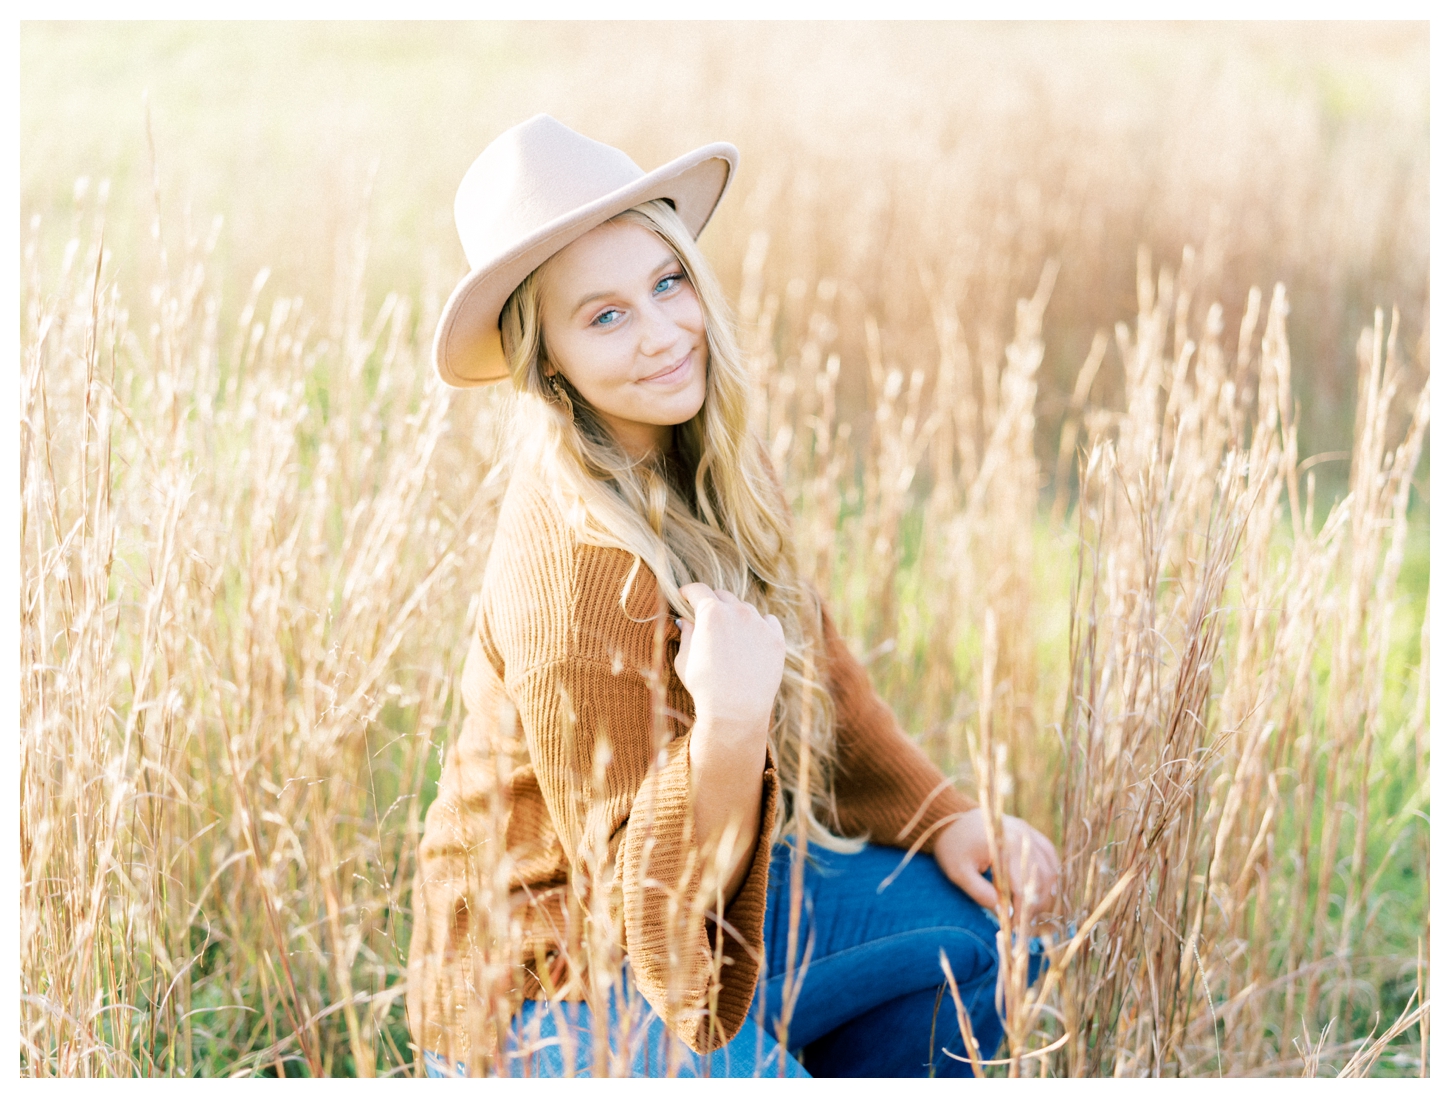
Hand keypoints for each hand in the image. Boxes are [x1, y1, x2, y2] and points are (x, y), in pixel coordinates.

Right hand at [674, 583, 784, 732]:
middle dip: (711, 603)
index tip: (684, 595)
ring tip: (730, 636)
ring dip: (735, 616)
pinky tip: (751, 641)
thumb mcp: (685, 659)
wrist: (737, 711)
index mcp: (711, 613)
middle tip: (706, 618)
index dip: (688, 591)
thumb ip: (687, 633)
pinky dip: (758, 626)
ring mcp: (760, 624)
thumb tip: (687, 620)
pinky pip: (767, 622)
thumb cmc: (705, 687)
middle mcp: (738, 612)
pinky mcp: (777, 639)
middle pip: (722, 596)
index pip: (698, 589)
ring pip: (745, 608)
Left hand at [933, 808, 1059, 925]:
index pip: (1024, 887)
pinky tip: (1041, 889)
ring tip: (1030, 909)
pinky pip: (1049, 855)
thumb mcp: (960, 874)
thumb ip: (982, 894)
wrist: (950, 818)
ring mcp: (1028, 832)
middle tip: (1023, 921)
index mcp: (1007, 846)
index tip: (1014, 927)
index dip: (1022, 911)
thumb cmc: (953, 847)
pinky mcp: (1029, 831)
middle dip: (1036, 904)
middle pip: (1043, 879)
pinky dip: (1048, 874)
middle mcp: (1023, 837)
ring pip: (1051, 868)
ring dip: (1045, 892)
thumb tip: (1005, 913)